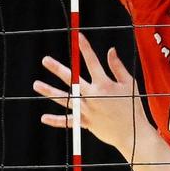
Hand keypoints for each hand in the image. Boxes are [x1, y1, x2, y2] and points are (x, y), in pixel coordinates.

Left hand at [33, 33, 150, 159]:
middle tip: (45, 60)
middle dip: (57, 68)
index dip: (85, 48)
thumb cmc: (133, 107)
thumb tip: (111, 49)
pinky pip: (69, 122)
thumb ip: (117, 67)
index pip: (92, 61)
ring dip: (49, 92)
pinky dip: (56, 121)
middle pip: (72, 79)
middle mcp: (92, 96)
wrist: (133, 134)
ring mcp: (87, 110)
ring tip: (36, 85)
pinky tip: (43, 118)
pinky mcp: (86, 123)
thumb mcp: (129, 84)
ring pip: (65, 99)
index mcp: (104, 84)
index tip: (78, 36)